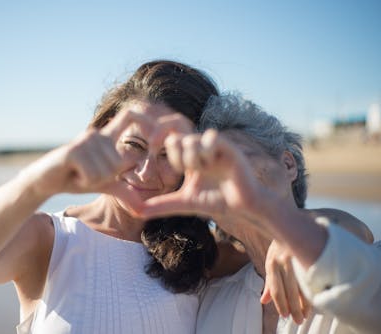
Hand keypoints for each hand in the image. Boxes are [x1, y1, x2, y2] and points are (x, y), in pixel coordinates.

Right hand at [21, 109, 155, 198]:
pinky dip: (84, 182)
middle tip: (86, 174)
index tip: (154, 133)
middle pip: (119, 163)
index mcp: (107, 138)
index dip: (145, 119)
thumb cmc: (75, 179)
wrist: (44, 181)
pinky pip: (93, 175)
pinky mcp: (74, 150)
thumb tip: (143, 208)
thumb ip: (124, 190)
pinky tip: (71, 174)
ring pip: (106, 172)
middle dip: (105, 178)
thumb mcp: (104, 185)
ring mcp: (85, 140)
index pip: (130, 116)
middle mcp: (98, 134)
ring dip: (92, 181)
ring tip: (77, 173)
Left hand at [142, 129, 266, 223]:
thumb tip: (137, 212)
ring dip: (193, 159)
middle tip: (187, 171)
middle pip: (178, 138)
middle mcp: (201, 149)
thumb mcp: (184, 203)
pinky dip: (207, 151)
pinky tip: (212, 164)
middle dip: (178, 157)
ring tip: (204, 170)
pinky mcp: (229, 148)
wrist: (243, 206)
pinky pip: (212, 138)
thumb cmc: (217, 201)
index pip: (171, 141)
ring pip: (192, 140)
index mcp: (190, 157)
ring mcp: (215, 147)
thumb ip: (162, 205)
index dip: (165, 150)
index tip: (172, 167)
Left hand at [261, 240, 310, 323]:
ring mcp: (298, 256)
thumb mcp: (271, 262)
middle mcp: (284, 260)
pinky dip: (315, 288)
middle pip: (290, 290)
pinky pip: (313, 275)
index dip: (280, 304)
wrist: (290, 222)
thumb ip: (269, 282)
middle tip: (299, 320)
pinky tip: (318, 298)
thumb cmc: (281, 247)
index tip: (285, 315)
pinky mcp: (309, 253)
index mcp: (272, 262)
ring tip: (308, 314)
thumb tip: (263, 301)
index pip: (276, 288)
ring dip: (306, 302)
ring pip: (303, 284)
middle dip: (294, 307)